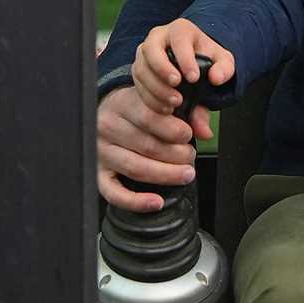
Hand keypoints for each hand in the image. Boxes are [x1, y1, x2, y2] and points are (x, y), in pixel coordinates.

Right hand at [97, 84, 212, 212]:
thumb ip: (190, 111)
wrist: (106, 112)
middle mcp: (108, 127)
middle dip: (177, 155)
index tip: (188, 135)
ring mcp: (101, 152)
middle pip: (147, 146)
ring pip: (136, 168)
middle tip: (191, 156)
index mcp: (123, 103)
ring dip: (166, 175)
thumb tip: (205, 132)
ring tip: (186, 174)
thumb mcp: (162, 100)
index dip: (175, 130)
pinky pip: (113, 193)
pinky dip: (136, 201)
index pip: (150, 118)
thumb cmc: (139, 107)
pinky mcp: (98, 173)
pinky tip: (156, 202)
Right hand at [132, 21, 234, 116]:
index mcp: (180, 30)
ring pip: (141, 69)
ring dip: (155, 89)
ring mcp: (145, 53)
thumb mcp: (222, 61)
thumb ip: (224, 69)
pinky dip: (150, 98)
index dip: (185, 58)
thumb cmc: (208, 58)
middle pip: (151, 50)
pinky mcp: (139, 69)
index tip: (194, 78)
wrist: (195, 62)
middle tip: (177, 92)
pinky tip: (165, 109)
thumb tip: (216, 78)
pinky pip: (138, 83)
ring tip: (173, 104)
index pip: (179, 39)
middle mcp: (157, 37)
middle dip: (162, 71)